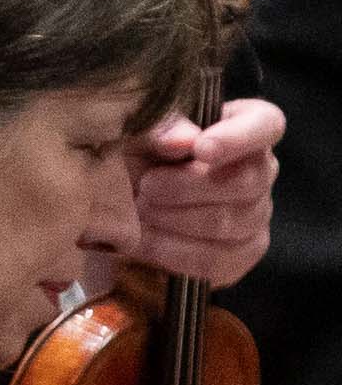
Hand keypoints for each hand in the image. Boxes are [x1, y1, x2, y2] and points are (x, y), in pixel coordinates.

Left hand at [128, 96, 284, 292]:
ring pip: (231, 223)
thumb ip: (159, 129)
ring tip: (140, 210)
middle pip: (247, 182)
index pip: (265, 124)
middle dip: (186, 187)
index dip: (238, 137)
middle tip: (145, 187)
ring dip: (174, 219)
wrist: (119, 202)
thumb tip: (183, 140)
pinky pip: (218, 260)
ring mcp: (257, 214)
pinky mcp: (242, 253)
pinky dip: (173, 251)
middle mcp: (261, 169)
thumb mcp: (138, 132)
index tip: (201, 148)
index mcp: (244, 125)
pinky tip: (143, 241)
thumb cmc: (136, 154)